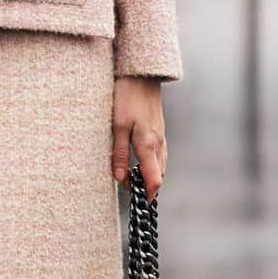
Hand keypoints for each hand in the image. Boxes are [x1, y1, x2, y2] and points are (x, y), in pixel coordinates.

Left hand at [112, 77, 166, 195]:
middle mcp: (158, 143)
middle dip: (148, 187)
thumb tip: (120, 178)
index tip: (138, 203)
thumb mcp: (117, 125)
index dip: (147, 195)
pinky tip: (142, 162)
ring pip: (160, 164)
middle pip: (159, 175)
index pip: (154, 179)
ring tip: (136, 181)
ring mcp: (161, 136)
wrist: (142, 74)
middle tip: (133, 194)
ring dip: (150, 175)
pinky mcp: (158, 129)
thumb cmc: (128, 97)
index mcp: (148, 145)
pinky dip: (152, 163)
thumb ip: (119, 153)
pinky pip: (159, 153)